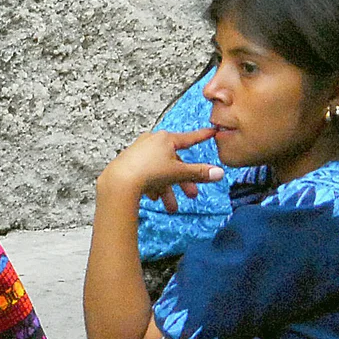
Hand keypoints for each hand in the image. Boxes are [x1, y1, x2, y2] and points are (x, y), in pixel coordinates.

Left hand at [96, 127, 222, 209]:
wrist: (119, 182)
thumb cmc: (148, 172)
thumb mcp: (179, 173)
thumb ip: (199, 173)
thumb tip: (219, 173)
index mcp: (165, 139)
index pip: (190, 138)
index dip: (202, 137)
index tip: (212, 132)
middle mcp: (152, 142)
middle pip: (174, 162)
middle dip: (183, 181)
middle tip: (191, 195)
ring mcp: (139, 152)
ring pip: (160, 171)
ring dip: (168, 190)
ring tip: (170, 207)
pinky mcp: (129, 163)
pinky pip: (147, 174)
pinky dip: (153, 186)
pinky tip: (154, 198)